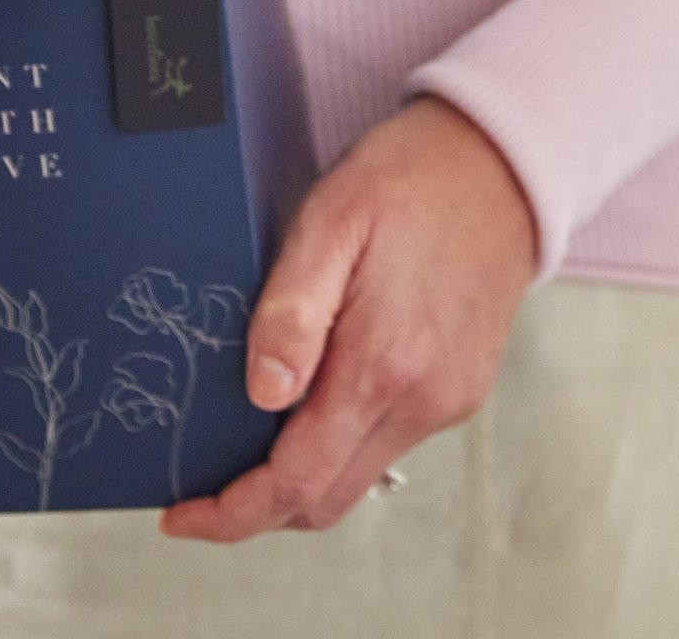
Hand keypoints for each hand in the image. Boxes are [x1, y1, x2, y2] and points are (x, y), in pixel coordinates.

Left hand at [162, 96, 535, 539]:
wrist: (499, 162)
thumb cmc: (408, 178)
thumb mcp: (331, 219)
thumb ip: (293, 310)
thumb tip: (261, 393)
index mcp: (384, 364)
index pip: (298, 479)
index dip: (233, 511)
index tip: (179, 516)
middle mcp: (423, 400)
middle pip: (326, 497)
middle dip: (256, 508)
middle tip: (196, 488)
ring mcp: (448, 400)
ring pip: (356, 475)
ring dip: (296, 476)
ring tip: (239, 442)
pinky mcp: (459, 388)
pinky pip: (386, 440)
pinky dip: (336, 444)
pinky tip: (301, 404)